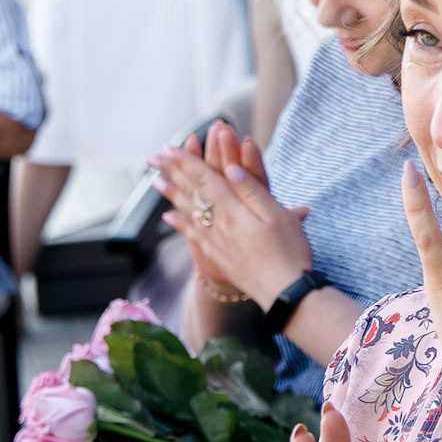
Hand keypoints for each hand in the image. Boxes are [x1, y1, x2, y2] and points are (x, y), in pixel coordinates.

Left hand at [153, 124, 312, 306]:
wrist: (285, 292)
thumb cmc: (288, 251)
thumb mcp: (277, 214)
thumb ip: (252, 189)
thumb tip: (229, 169)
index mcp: (234, 210)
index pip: (204, 178)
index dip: (185, 161)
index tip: (168, 148)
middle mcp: (219, 224)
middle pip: (191, 193)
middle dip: (171, 172)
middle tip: (153, 159)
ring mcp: (217, 242)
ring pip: (187, 212)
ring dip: (171, 194)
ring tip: (155, 181)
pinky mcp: (219, 257)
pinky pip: (193, 236)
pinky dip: (179, 224)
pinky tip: (169, 217)